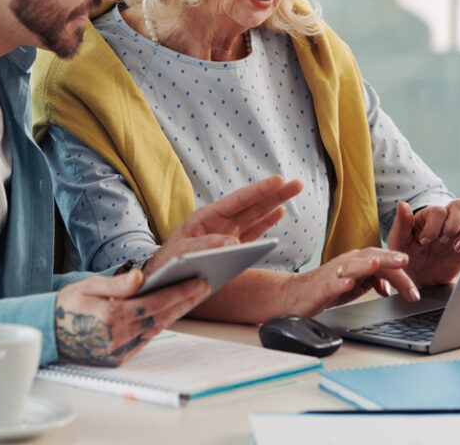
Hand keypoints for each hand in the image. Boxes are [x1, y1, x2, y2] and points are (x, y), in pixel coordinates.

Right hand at [54, 270, 209, 365]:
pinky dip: (160, 324)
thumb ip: (117, 283)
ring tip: (193, 295)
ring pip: (155, 328)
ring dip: (176, 312)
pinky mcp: (118, 359)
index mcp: (111, 316)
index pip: (155, 302)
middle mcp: (117, 337)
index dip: (179, 292)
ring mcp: (118, 351)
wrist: (49, 332)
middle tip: (205, 285)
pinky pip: (145, 339)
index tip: (199, 281)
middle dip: (185, 300)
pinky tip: (171, 310)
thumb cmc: (70, 304)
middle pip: (160, 316)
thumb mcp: (90, 285)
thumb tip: (140, 278)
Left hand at [144, 174, 302, 276]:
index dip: (259, 191)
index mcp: (207, 218)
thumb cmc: (169, 263)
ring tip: (294, 190)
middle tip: (297, 183)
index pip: (238, 201)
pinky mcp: (231, 246)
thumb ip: (205, 247)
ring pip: (256, 215)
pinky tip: (279, 212)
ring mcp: (227, 233)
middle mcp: (220, 222)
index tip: (278, 180)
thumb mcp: (181, 253)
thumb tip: (234, 243)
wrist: (162, 278)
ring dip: (276, 204)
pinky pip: (253, 232)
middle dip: (275, 193)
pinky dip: (267, 222)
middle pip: (252, 205)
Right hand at [286, 248, 419, 317]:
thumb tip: (388, 284)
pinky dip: (341, 282)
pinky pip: (331, 283)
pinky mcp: (321, 287)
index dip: (399, 275)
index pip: (382, 263)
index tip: (414, 293)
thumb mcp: (354, 285)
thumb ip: (371, 281)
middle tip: (405, 261)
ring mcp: (333, 274)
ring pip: (351, 265)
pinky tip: (349, 283)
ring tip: (377, 264)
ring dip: (364, 264)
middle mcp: (346, 263)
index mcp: (357, 263)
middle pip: (370, 256)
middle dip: (387, 259)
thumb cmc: (324, 288)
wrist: (294, 295)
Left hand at [387, 199, 459, 286]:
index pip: (439, 210)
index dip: (434, 226)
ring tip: (455, 248)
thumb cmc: (408, 257)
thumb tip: (401, 203)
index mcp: (428, 216)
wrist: (422, 279)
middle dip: (454, 225)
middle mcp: (446, 219)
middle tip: (444, 242)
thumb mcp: (400, 241)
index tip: (425, 242)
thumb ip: (402, 223)